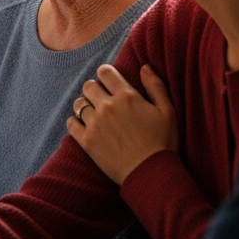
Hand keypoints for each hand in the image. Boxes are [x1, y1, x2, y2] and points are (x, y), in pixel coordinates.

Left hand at [67, 64, 178, 184]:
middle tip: (103, 100)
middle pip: (88, 85)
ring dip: (85, 105)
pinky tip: (86, 126)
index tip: (110, 82)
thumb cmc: (162, 142)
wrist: (150, 172)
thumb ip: (155, 86)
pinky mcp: (86, 141)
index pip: (105, 71)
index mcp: (127, 96)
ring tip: (94, 114)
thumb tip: (144, 66)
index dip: (107, 74)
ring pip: (79, 103)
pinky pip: (71, 123)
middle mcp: (107, 107)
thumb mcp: (167, 111)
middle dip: (95, 89)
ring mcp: (95, 124)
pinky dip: (76, 122)